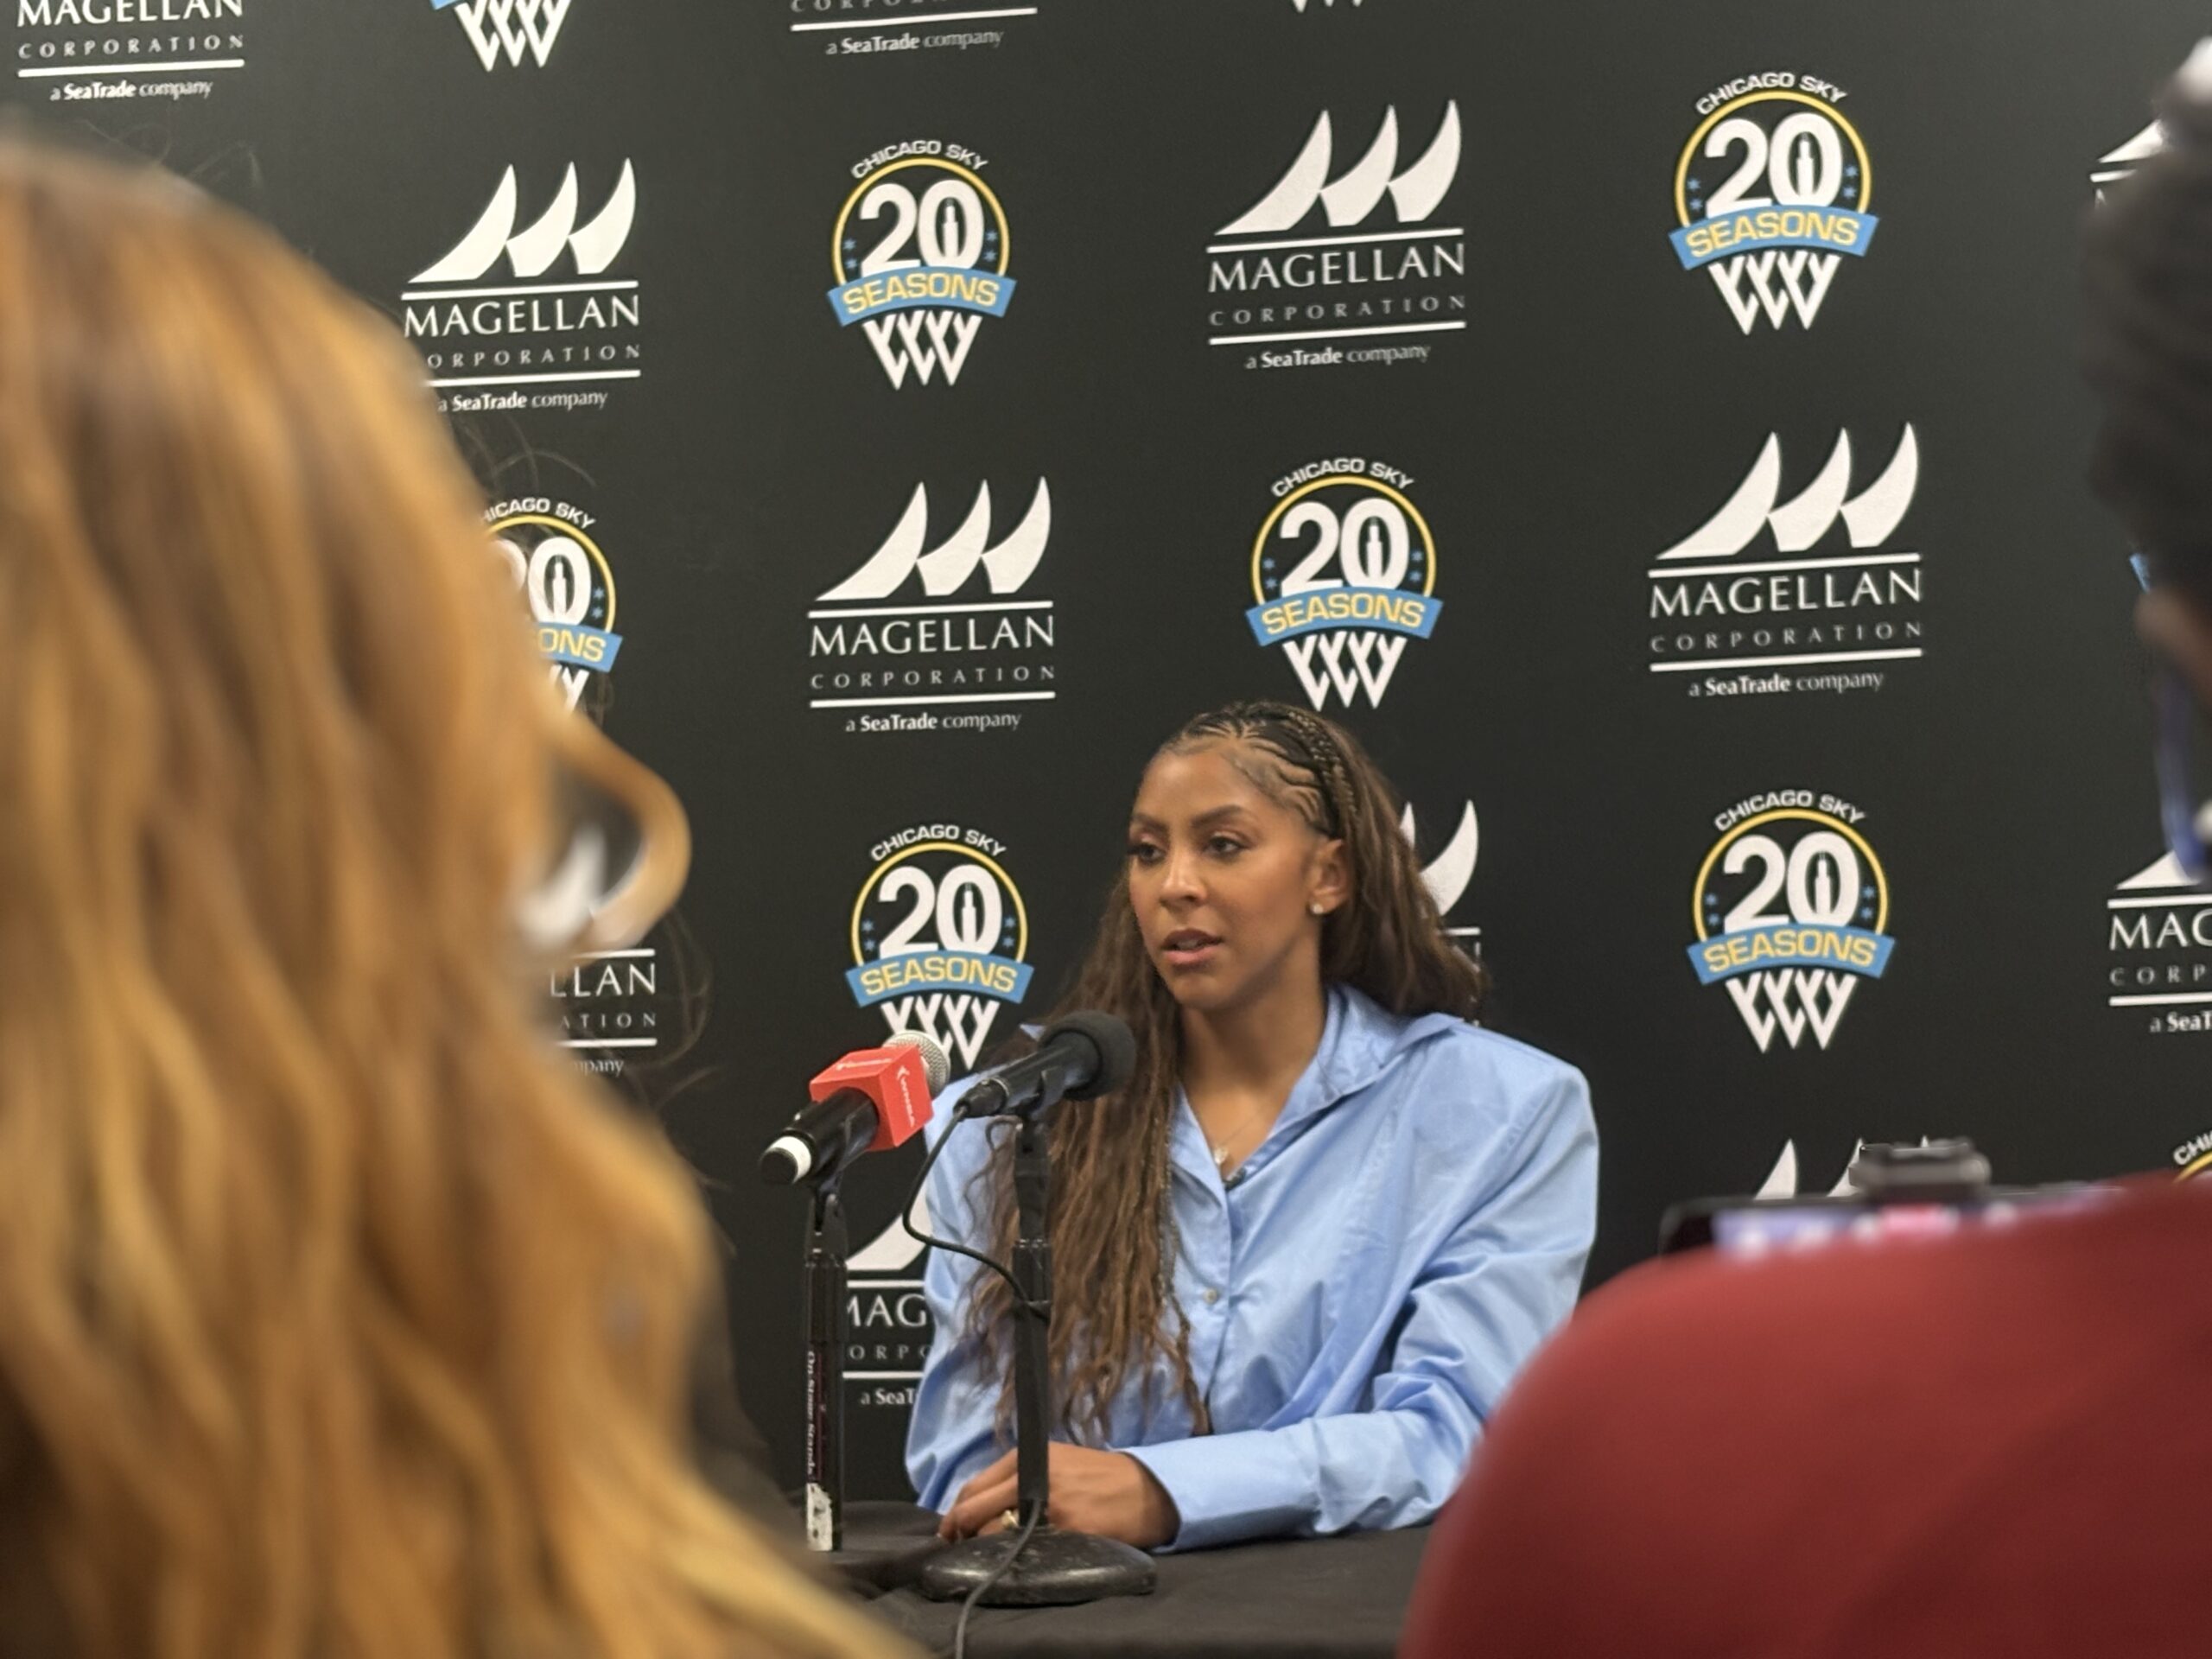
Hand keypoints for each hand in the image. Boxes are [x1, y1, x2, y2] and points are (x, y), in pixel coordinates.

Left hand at [939, 1443, 1179, 1549]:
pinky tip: (1017, 1558)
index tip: (947, 1532)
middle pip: (974, 1510)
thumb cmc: (1095, 1475)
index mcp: (1025, 1457)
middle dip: (957, 1532)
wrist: (1143, 1489)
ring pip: (994, 1533)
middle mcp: (1032, 1477)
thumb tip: (976, 1506)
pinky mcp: (1066, 1531)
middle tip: (954, 1547)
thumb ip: (1017, 1477)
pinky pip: (1026, 1550)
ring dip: (984, 1547)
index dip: (953, 1514)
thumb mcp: (1053, 1461)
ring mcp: (1049, 1506)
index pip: (972, 1488)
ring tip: (987, 1553)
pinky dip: (1015, 1556)